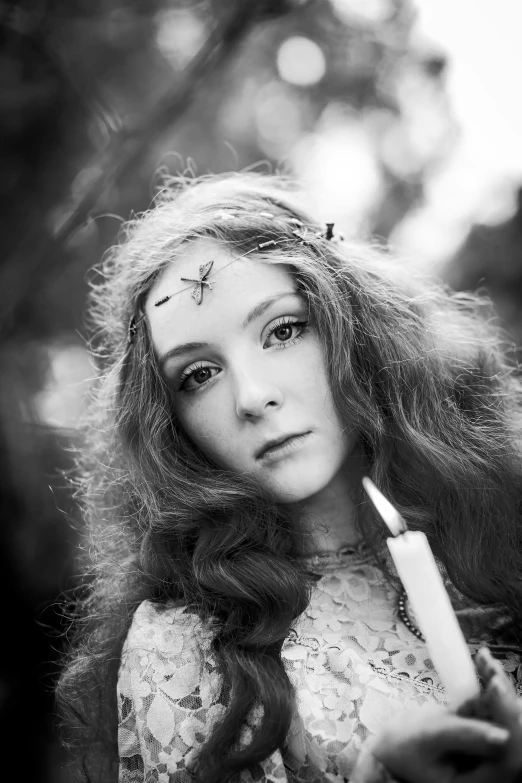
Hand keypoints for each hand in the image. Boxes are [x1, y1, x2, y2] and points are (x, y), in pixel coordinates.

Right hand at [371, 646, 521, 782]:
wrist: (398, 746)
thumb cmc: (408, 747)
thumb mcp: (430, 738)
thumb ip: (464, 736)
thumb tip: (503, 737)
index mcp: (483, 779)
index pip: (509, 754)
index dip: (508, 719)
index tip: (494, 685)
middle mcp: (493, 766)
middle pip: (513, 731)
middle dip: (504, 696)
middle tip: (489, 666)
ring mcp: (492, 748)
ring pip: (508, 715)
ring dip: (499, 684)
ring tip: (484, 658)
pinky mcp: (487, 731)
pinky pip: (497, 707)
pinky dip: (492, 684)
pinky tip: (484, 663)